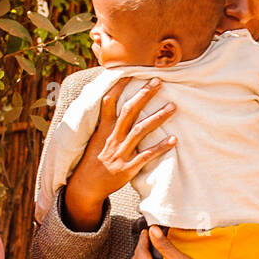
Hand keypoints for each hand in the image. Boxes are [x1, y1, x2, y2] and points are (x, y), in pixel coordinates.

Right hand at [63, 77, 175, 231]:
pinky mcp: (127, 168)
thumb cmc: (92, 160)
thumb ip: (106, 123)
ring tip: (173, 106)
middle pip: (128, 111)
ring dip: (157, 117)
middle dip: (144, 95)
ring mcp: (120, 153)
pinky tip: (173, 139)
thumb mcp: (94, 139)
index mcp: (103, 129)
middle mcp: (112, 138)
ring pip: (140, 131)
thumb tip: (113, 106)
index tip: (131, 71)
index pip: (109, 102)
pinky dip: (160, 148)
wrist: (85, 187)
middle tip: (158, 81)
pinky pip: (146, 156)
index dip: (119, 86)